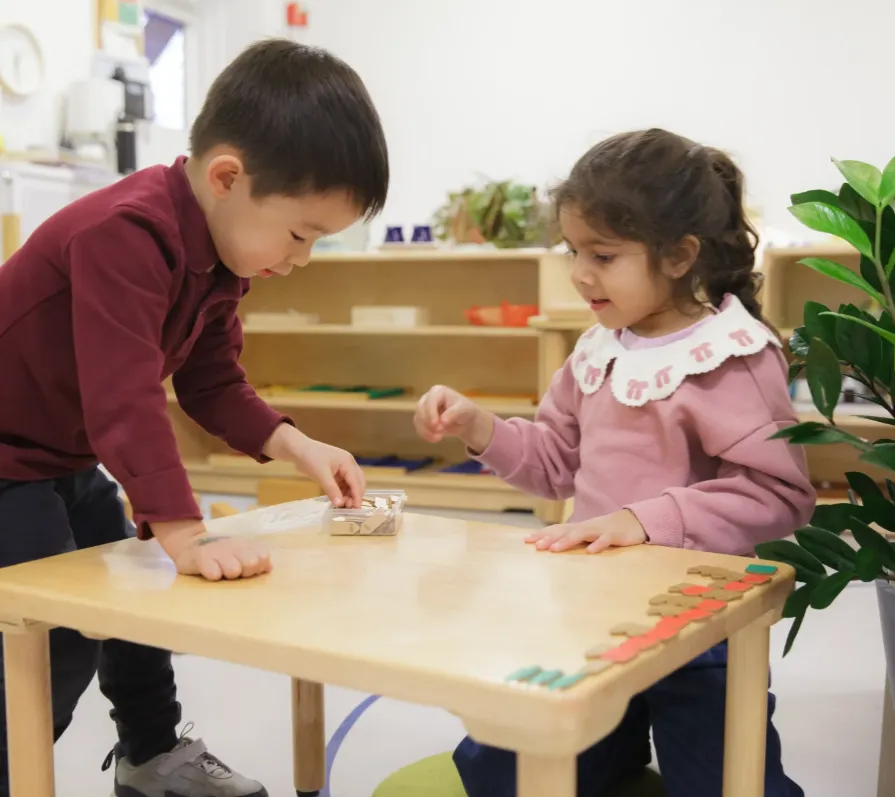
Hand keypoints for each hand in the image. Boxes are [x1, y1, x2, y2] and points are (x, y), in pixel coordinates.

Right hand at [152, 520, 271, 580]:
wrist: (189, 543)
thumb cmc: (219, 553)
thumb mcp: (239, 552)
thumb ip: (256, 559)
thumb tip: (269, 568)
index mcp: (245, 545)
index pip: (263, 557)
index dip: (257, 568)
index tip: (247, 571)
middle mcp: (234, 546)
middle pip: (251, 564)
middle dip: (244, 573)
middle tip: (233, 573)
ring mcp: (218, 550)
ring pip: (234, 570)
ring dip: (227, 576)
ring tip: (220, 573)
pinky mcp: (201, 557)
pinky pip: (213, 573)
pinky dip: (212, 576)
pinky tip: (209, 573)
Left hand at [263, 423, 363, 507]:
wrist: (298, 449)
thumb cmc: (310, 459)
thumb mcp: (321, 475)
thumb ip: (332, 490)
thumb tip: (340, 504)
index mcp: (348, 462)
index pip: (356, 482)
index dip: (357, 496)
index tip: (356, 509)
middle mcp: (348, 464)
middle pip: (358, 482)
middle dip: (354, 495)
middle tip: (348, 508)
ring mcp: (343, 467)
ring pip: (351, 484)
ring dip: (348, 494)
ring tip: (341, 505)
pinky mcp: (336, 470)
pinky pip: (343, 483)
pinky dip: (342, 491)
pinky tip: (337, 499)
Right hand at [414, 385, 493, 452]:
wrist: (464, 420)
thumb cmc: (465, 410)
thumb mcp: (464, 410)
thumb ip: (453, 413)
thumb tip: (442, 421)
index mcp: (438, 391)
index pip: (430, 401)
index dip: (431, 413)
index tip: (437, 426)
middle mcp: (428, 398)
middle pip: (421, 409)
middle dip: (428, 423)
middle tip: (439, 433)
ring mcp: (423, 408)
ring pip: (418, 419)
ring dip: (426, 430)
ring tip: (438, 438)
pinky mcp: (422, 419)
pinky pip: (419, 427)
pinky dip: (425, 435)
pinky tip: (435, 439)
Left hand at [525, 510, 647, 553]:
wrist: (634, 521)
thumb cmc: (607, 530)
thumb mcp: (588, 534)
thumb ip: (573, 538)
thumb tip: (552, 545)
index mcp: (579, 528)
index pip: (557, 529)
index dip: (542, 534)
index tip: (526, 540)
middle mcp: (586, 527)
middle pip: (565, 531)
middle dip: (550, 538)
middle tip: (536, 545)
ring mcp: (600, 530)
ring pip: (581, 534)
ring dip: (567, 541)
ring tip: (555, 549)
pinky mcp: (615, 535)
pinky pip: (605, 540)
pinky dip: (598, 545)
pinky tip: (590, 552)